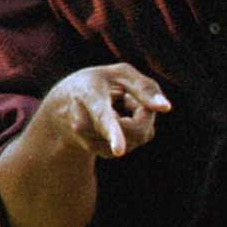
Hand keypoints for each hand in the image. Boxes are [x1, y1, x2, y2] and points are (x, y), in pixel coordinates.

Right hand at [48, 64, 170, 159]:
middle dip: (143, 111)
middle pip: (135, 128)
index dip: (112, 132)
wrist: (61, 110)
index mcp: (88, 97)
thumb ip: (144, 87)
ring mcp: (93, 143)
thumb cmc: (96, 84)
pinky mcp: (105, 153)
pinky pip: (137, 141)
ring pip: (139, 135)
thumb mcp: (118, 74)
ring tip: (116, 105)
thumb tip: (166, 109)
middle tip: (127, 94)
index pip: (102, 117)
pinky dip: (135, 128)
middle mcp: (86, 124)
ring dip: (138, 117)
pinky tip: (116, 119)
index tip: (118, 150)